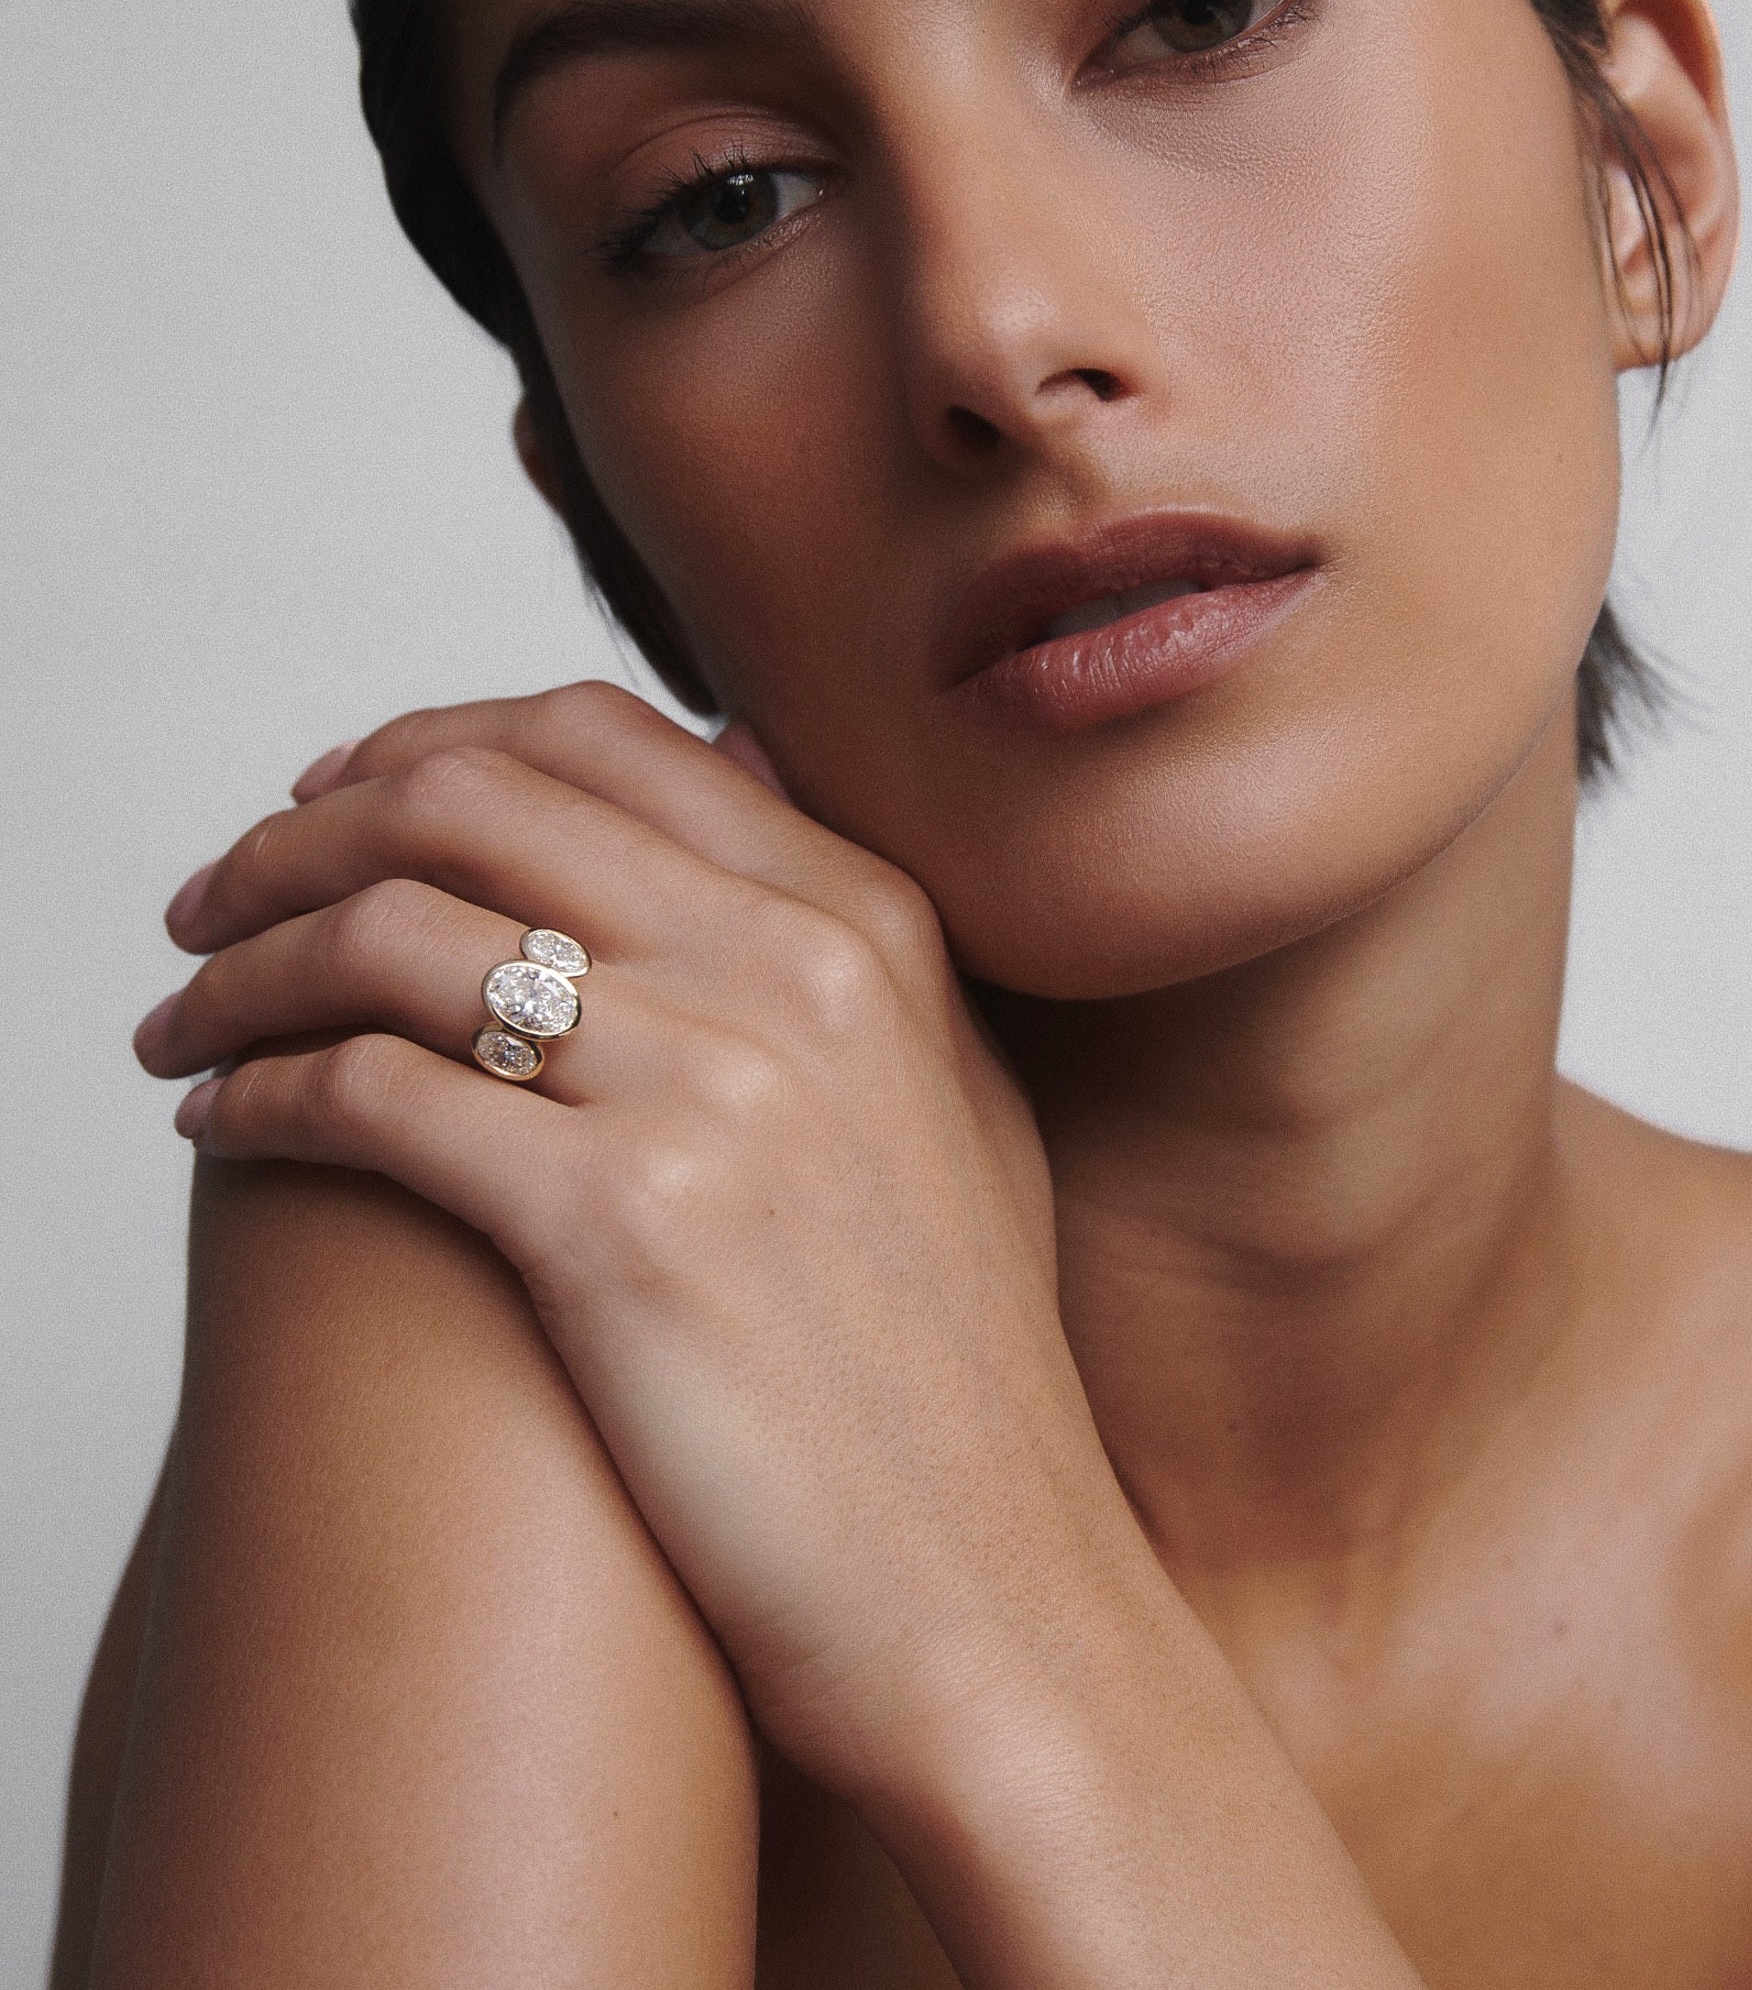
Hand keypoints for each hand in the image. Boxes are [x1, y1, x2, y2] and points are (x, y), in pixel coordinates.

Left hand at [132, 683, 1139, 1804]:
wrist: (994, 1589)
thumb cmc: (958, 1368)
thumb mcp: (955, 1098)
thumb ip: (853, 928)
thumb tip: (735, 763)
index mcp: (870, 920)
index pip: (593, 735)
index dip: (424, 743)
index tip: (334, 801)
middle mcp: (796, 969)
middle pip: (468, 800)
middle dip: (299, 831)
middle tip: (219, 897)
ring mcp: (713, 1088)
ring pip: (391, 933)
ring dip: (244, 960)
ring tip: (186, 1020)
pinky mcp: (620, 1227)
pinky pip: (371, 1093)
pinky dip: (258, 1091)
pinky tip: (222, 1124)